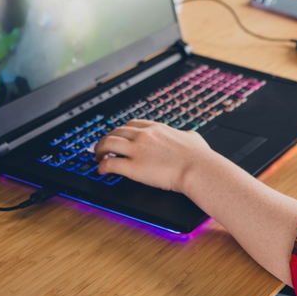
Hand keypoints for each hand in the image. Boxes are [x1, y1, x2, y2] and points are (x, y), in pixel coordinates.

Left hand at [94, 119, 208, 192]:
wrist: (198, 169)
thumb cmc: (199, 157)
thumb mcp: (193, 137)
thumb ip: (186, 135)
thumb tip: (188, 136)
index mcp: (156, 128)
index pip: (131, 124)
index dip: (121, 131)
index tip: (119, 137)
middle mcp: (144, 135)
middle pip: (115, 132)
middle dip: (106, 139)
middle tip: (102, 148)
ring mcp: (137, 150)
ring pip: (108, 143)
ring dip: (99, 150)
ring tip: (98, 157)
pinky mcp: (133, 167)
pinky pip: (109, 163)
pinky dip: (102, 167)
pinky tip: (101, 171)